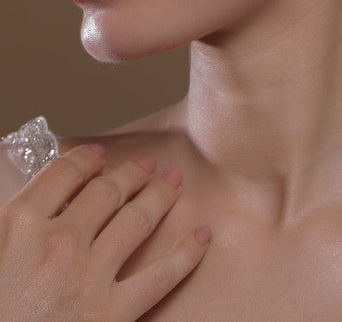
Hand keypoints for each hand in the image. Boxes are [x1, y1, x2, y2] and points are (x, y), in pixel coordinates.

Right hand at [0, 144, 210, 320]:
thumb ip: (15, 225)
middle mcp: (59, 242)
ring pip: (137, 219)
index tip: (99, 156)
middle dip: (132, 173)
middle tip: (148, 164)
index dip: (86, 159)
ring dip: (160, 195)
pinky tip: (202, 235)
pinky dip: (187, 252)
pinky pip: (161, 276)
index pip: (63, 174)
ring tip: (173, 182)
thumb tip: (40, 205)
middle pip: (106, 192)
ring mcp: (88, 276)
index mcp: (20, 225)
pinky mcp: (111, 315)